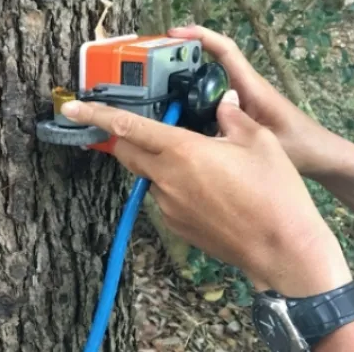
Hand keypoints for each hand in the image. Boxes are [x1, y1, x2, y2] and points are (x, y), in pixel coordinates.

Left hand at [59, 91, 351, 296]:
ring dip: (158, 163)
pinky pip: (164, 197)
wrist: (282, 250)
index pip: (128, 127)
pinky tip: (207, 190)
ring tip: (198, 163)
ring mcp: (167, 205)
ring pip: (148, 175)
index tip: (71, 107)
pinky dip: (174, 186)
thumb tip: (221, 104)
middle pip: (128, 151)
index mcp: (182, 151)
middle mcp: (166, 178)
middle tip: (132, 127)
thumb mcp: (259, 142)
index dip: (96, 115)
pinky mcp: (175, 225)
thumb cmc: (275, 193)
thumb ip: (231, 118)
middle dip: (122, 137)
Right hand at [167, 25, 353, 179]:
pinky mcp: (235, 115)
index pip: (224, 50)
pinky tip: (171, 117)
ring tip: (152, 88)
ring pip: (205, 84)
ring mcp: (237, 101)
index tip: (173, 34)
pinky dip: (189, 103)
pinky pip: (208, 102)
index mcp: (250, 86)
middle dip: (180, 56)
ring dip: (182, 81)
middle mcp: (241, 88)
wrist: (320, 157)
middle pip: (208, 62)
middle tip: (150, 63)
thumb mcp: (267, 136)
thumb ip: (241, 126)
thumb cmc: (301, 145)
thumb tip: (208, 115)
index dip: (200, 36)